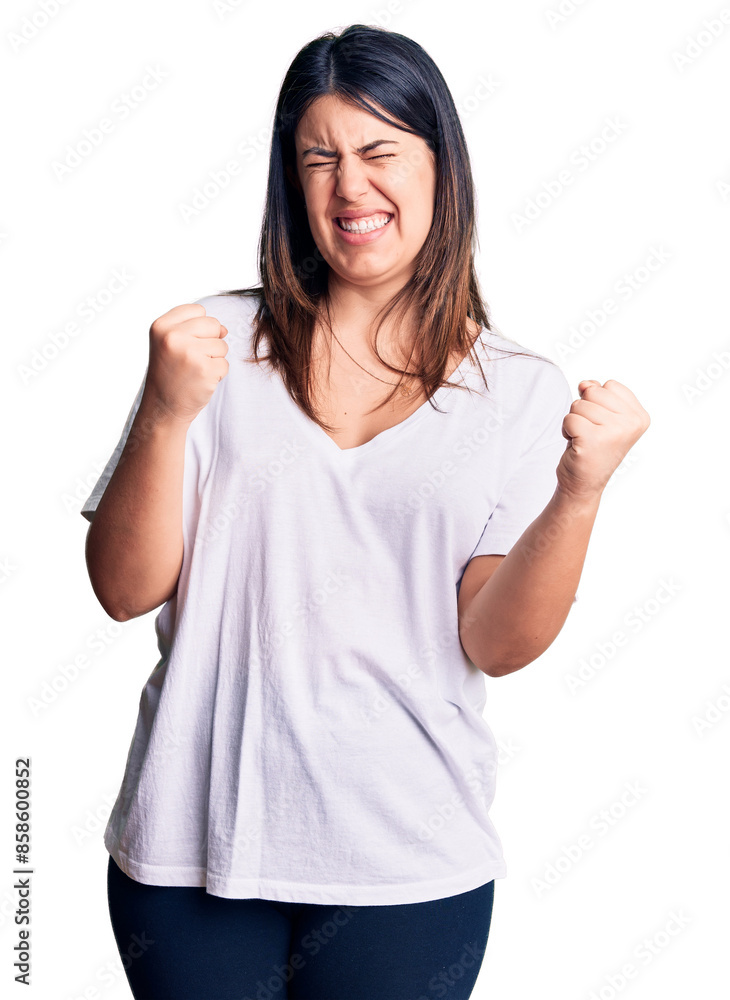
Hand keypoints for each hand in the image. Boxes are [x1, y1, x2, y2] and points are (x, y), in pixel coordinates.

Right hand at [144, 303, 228, 424]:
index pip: (198, 310)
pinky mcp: (205, 370)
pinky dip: (217, 374)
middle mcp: (173, 337)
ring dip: (214, 359)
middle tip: (190, 360)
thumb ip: (195, 328)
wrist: (163, 407)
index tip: (184, 344)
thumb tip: (224, 329)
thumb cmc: (169, 373)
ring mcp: (190, 353)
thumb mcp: (170, 343)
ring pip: (222, 345)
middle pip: (213, 324)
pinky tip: (199, 381)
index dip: (198, 328)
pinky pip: (225, 364)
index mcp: (161, 326)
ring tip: (194, 370)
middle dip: (209, 342)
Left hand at [556, 379, 650, 500]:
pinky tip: (576, 444)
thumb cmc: (592, 449)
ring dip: (575, 422)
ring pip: (579, 405)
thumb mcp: (601, 416)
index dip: (597, 402)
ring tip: (584, 439)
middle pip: (593, 391)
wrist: (584, 484)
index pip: (609, 385)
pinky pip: (569, 418)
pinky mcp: (593, 439)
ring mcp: (615, 431)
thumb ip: (597, 393)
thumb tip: (585, 383)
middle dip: (584, 410)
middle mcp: (632, 423)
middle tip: (590, 433)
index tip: (601, 424)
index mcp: (640, 416)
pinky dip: (566, 431)